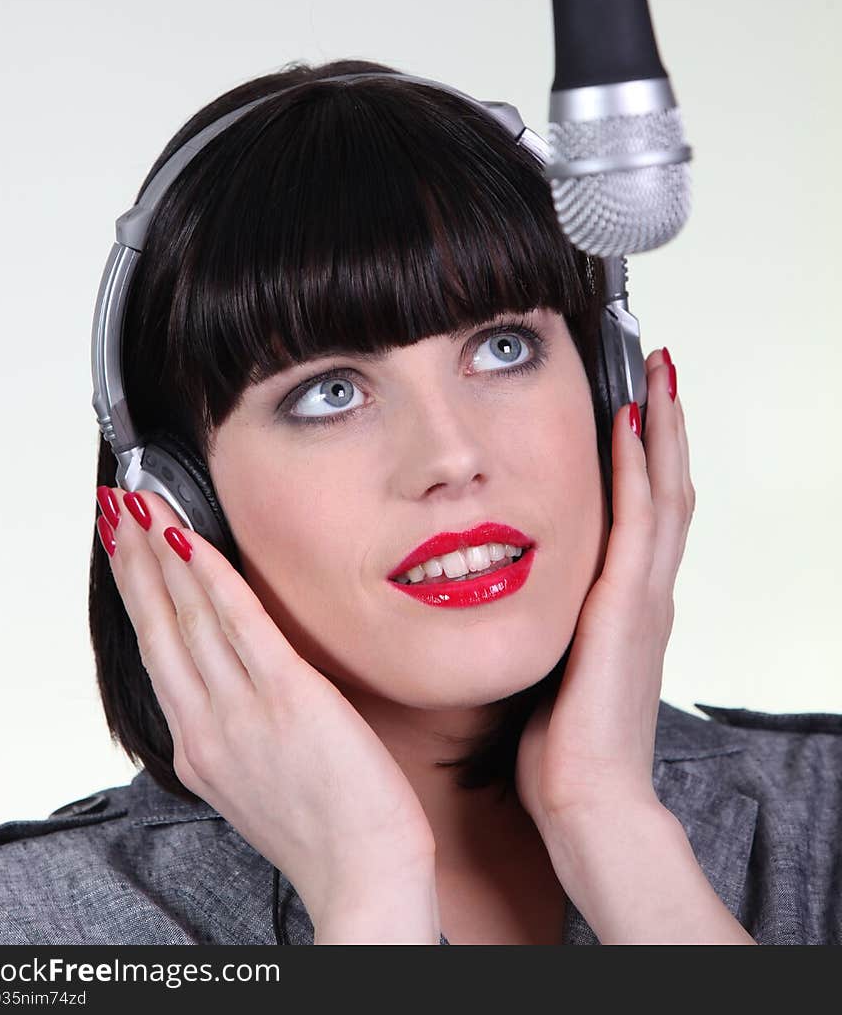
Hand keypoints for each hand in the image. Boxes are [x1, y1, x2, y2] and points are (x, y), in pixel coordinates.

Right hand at [96, 488, 436, 929]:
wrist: (363, 877)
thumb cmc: (326, 832)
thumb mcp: (259, 783)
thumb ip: (239, 730)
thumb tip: (239, 681)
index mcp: (198, 749)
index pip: (158, 654)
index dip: (139, 595)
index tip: (126, 551)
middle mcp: (207, 727)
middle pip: (160, 626)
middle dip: (137, 560)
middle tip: (121, 508)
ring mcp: (242, 712)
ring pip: (190, 616)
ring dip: (165, 553)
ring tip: (147, 507)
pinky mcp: (288, 696)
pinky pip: (241, 623)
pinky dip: (213, 577)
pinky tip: (194, 541)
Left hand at [514, 349, 693, 837]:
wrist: (585, 802)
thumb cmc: (560, 746)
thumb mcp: (548, 664)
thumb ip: (542, 623)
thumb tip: (498, 595)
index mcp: (624, 603)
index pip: (645, 509)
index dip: (646, 452)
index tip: (634, 399)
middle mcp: (644, 590)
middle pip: (666, 484)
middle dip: (663, 420)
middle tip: (656, 361)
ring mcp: (644, 595)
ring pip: (664, 487)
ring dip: (661, 423)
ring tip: (657, 367)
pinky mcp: (630, 604)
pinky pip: (641, 518)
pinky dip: (639, 464)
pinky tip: (629, 419)